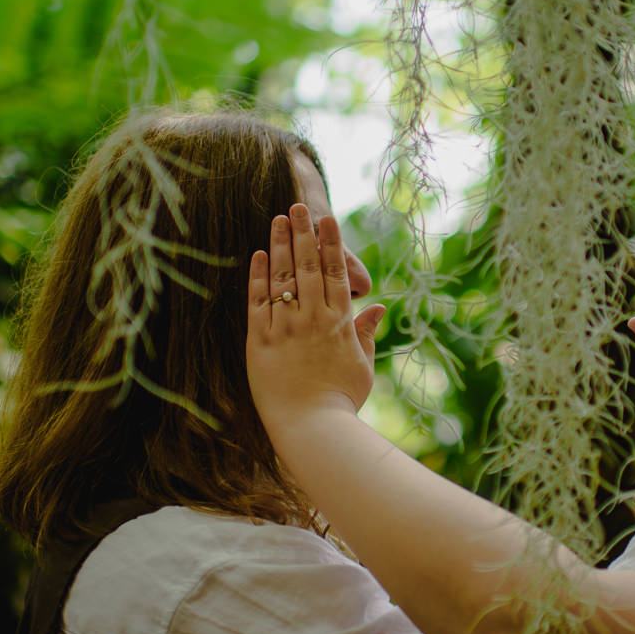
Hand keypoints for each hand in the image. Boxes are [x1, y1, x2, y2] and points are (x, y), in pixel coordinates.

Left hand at [245, 203, 385, 425]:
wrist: (313, 427)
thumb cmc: (341, 400)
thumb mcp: (362, 365)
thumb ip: (366, 332)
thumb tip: (376, 306)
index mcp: (339, 322)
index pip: (335, 272)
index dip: (331, 243)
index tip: (327, 219)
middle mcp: (313, 318)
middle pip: (308, 265)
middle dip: (304, 233)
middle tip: (298, 206)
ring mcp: (286, 327)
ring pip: (284, 276)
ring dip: (281, 244)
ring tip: (278, 219)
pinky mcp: (261, 341)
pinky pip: (258, 301)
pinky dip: (259, 276)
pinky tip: (258, 254)